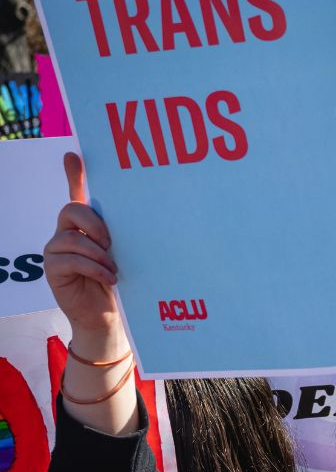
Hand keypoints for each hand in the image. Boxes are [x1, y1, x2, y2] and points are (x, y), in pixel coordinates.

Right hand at [44, 154, 122, 342]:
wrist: (109, 316)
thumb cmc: (121, 282)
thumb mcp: (128, 254)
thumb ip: (127, 234)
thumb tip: (145, 213)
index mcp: (87, 225)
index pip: (77, 193)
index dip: (74, 174)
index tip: (74, 155)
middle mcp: (67, 232)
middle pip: (71, 210)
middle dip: (94, 223)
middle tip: (111, 242)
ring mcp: (56, 250)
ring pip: (71, 238)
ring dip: (98, 253)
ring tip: (114, 268)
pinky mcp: (53, 269)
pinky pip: (70, 260)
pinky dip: (94, 268)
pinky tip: (110, 277)